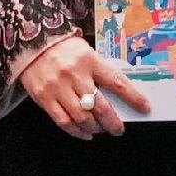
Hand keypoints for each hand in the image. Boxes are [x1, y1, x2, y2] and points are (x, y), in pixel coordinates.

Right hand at [18, 32, 148, 139]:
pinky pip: (63, 122)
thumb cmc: (63, 49)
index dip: (133, 97)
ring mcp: (57, 87)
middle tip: (118, 129)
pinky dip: (77, 132)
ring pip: (82, 117)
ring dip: (95, 128)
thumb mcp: (86, 53)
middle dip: (113, 122)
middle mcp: (74, 74)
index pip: (116, 82)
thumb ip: (100, 72)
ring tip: (100, 129)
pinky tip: (85, 133)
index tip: (145, 108)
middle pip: (100, 106)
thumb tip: (118, 96)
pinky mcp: (43, 97)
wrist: (29, 42)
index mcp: (89, 60)